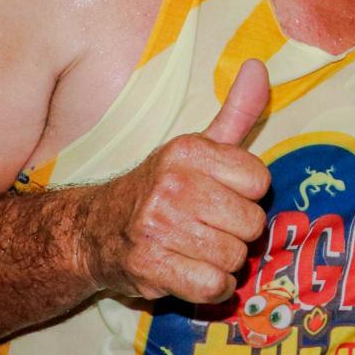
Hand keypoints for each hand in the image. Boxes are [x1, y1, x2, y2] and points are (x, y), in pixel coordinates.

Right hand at [82, 60, 271, 303]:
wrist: (93, 232)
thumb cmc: (161, 189)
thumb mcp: (198, 147)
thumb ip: (237, 112)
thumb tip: (260, 66)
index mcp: (188, 151)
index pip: (260, 182)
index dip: (247, 195)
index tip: (221, 195)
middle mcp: (172, 185)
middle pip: (252, 224)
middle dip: (237, 232)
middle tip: (207, 227)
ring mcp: (158, 227)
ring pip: (235, 257)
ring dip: (223, 262)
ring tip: (195, 249)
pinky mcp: (150, 267)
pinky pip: (213, 286)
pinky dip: (212, 288)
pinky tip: (194, 273)